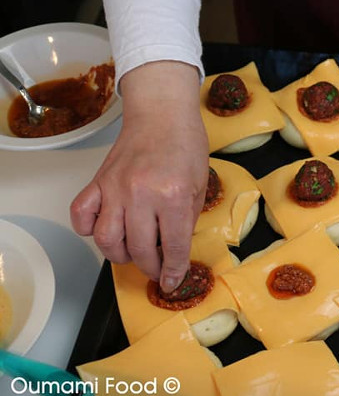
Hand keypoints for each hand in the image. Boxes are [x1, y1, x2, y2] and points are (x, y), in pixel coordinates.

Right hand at [70, 61, 208, 291]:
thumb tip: (176, 249)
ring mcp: (116, 189)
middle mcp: (142, 195)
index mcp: (174, 196)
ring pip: (106, 240)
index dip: (174, 270)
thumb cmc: (185, 144)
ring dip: (119, 256)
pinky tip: (103, 231)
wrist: (162, 114)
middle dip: (150, 268)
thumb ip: (187, 218)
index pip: (173, 246)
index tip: (172, 281)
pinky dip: (87, 230)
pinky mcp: (98, 182)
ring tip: (133, 254)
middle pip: (140, 249)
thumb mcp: (201, 184)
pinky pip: (81, 214)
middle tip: (157, 269)